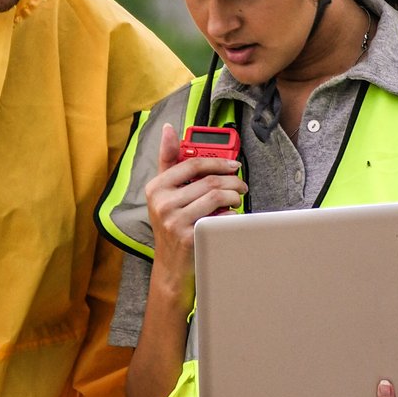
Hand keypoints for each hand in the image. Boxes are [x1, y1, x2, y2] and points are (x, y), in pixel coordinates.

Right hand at [144, 121, 244, 288]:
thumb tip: (169, 129)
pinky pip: (221, 218)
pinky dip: (231, 216)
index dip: (218, 162)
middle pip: (209, 181)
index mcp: (156, 187)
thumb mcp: (164, 193)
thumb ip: (168, 161)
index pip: (192, 164)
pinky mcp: (188, 237)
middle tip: (242, 185)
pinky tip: (229, 217)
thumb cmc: (172, 225)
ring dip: (235, 196)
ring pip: (217, 197)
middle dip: (232, 181)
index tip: (234, 164)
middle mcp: (162, 203)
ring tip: (237, 200)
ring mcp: (174, 221)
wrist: (171, 267)